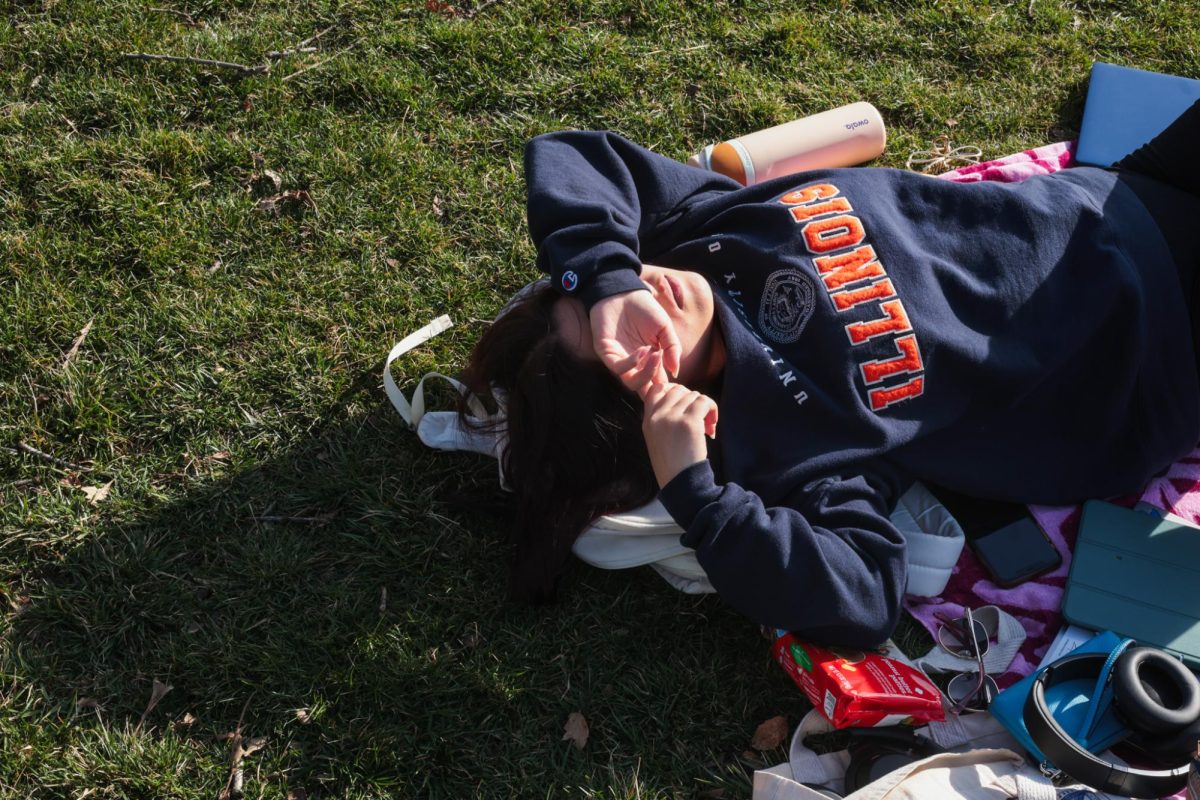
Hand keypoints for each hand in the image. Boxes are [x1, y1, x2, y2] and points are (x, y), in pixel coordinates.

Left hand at [591, 290, 681, 390]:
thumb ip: (673, 348)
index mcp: (649, 361)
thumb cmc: (644, 308)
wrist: (624, 291)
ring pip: (631, 382)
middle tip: (664, 368)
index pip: (658, 382)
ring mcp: (620, 360)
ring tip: (655, 354)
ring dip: (646, 373)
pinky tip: (643, 350)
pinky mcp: (606, 353)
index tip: (675, 379)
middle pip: (644, 388)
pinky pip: (618, 368)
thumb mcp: (665, 328)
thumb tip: (676, 372)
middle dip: (656, 384)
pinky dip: (632, 363)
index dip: (666, 385)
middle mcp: (634, 365)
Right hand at [638, 352, 718, 486]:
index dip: (673, 390)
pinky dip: (712, 409)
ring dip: (703, 407)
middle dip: (691, 400)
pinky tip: (711, 426)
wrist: (681, 483)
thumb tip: (681, 397)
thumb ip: (662, 418)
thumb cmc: (673, 464)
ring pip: (693, 395)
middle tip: (698, 418)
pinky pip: (704, 401)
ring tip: (707, 427)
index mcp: (647, 420)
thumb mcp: (657, 439)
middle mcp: (657, 416)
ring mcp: (672, 417)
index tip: (684, 404)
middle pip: (678, 389)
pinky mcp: (689, 422)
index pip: (656, 389)